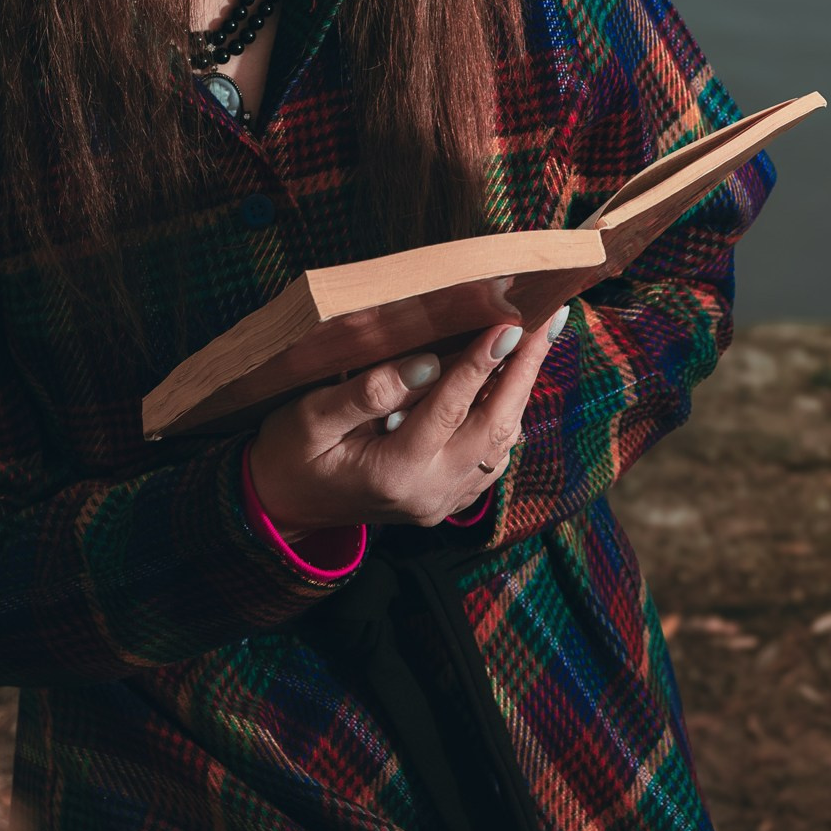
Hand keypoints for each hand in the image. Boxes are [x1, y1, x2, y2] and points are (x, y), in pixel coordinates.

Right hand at [247, 306, 567, 535]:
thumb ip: (366, 392)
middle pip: (493, 426)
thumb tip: (426, 363)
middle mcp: (429, 492)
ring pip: (500, 444)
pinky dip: (507, 419)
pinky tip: (511, 383)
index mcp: (395, 472)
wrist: (283, 508)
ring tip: (538, 340)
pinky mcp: (446, 501)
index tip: (509, 324)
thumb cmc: (291, 454)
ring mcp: (442, 502)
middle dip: (523, 370)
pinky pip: (491, 460)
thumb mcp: (310, 417)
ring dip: (521, 391)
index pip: (450, 408)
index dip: (481, 362)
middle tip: (547, 321)